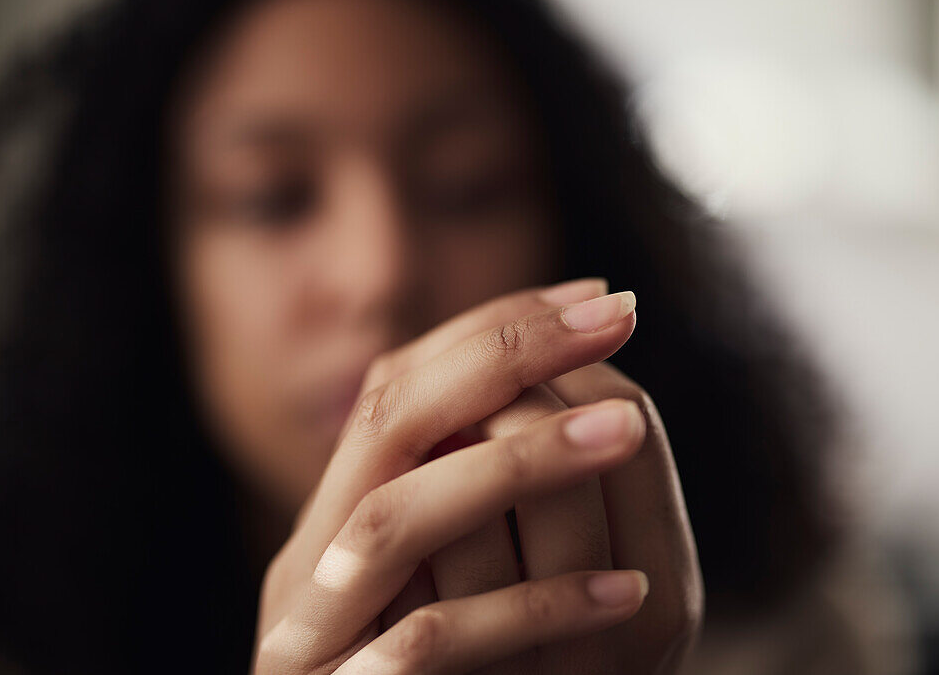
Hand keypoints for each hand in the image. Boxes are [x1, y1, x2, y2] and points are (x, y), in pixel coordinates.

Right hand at [254, 282, 679, 672]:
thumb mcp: (439, 585)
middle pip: (389, 416)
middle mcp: (309, 567)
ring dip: (520, 464)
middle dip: (508, 352)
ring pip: (397, 520)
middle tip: (618, 313)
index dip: (495, 327)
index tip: (595, 298)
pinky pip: (431, 645)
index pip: (398, 382)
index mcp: (335, 521)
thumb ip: (462, 500)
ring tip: (629, 431)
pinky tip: (624, 592)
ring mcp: (316, 641)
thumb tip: (550, 395)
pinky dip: (532, 609)